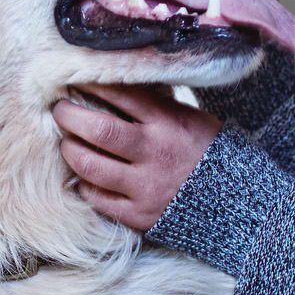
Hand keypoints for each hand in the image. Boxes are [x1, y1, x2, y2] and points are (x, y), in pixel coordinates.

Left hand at [51, 83, 222, 233]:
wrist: (235, 201)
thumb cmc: (207, 152)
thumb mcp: (189, 118)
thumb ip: (154, 106)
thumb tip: (112, 88)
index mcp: (168, 123)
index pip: (120, 95)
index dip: (91, 85)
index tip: (74, 80)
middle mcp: (154, 153)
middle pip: (98, 130)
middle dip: (70, 116)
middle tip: (59, 110)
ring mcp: (145, 186)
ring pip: (90, 166)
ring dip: (70, 150)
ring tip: (66, 142)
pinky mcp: (139, 214)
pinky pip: (98, 199)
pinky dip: (84, 184)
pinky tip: (83, 176)